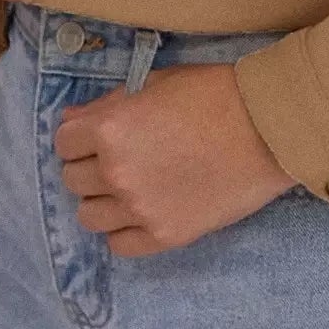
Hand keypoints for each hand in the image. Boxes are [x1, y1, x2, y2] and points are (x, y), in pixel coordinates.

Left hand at [53, 60, 298, 257]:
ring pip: (89, 216)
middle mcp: (116, 173)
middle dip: (88, 165)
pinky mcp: (164, 236)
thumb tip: (71, 123)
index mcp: (110, 129)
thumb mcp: (153, 84)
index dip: (78, 136)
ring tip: (128, 185)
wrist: (265, 128)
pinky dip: (124, 228)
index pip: (63, 142)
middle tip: (117, 157)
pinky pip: (119, 244)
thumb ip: (106, 106)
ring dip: (102, 199)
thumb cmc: (211, 94)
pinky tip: (143, 209)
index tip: (95, 135)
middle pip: (73, 179)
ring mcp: (139, 209)